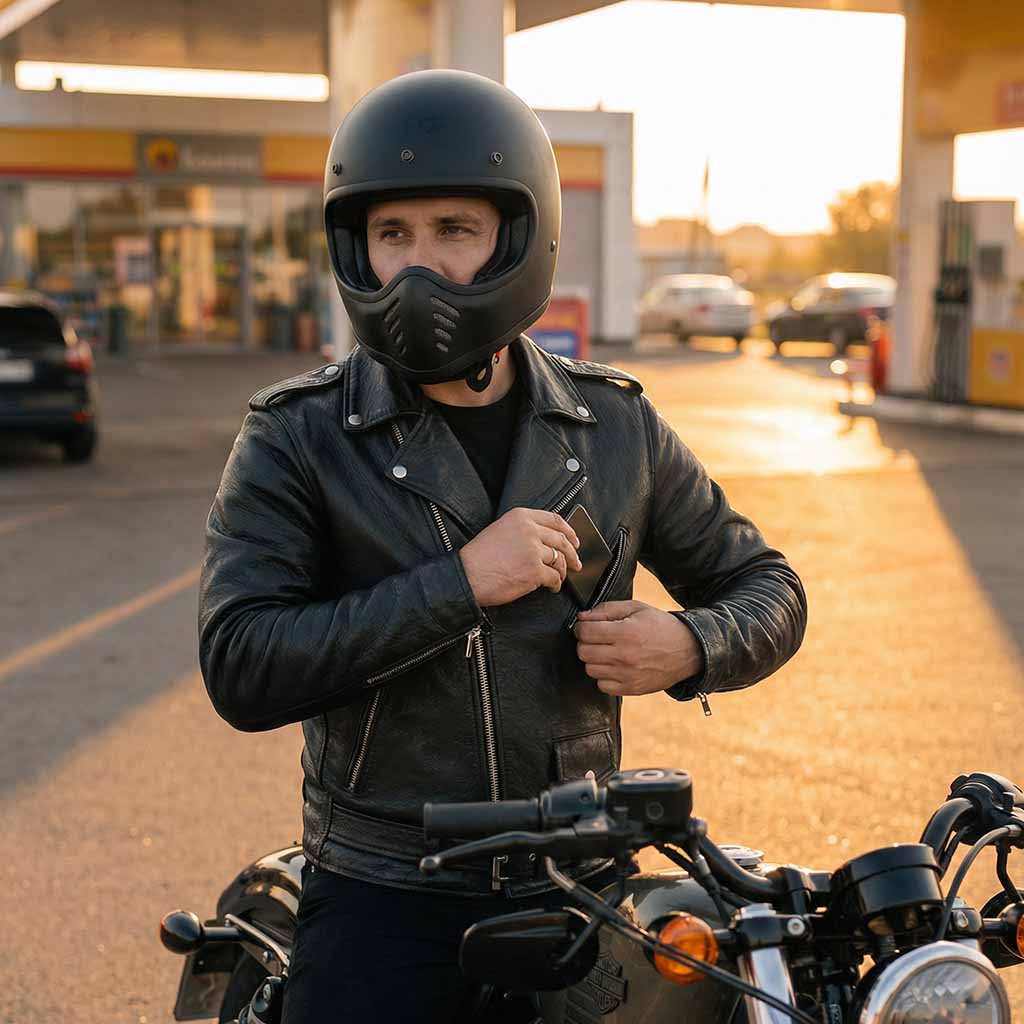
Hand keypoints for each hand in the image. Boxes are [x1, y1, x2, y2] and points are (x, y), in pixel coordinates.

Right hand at [460, 508, 582, 607]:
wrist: (467, 575)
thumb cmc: (478, 557)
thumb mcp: (500, 530)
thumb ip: (522, 529)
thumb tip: (544, 540)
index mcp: (520, 517)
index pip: (554, 519)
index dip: (569, 530)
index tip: (574, 539)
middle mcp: (529, 530)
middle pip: (561, 540)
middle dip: (572, 553)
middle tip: (576, 562)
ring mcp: (533, 550)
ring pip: (560, 560)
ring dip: (563, 571)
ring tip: (560, 577)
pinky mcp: (535, 571)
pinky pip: (554, 577)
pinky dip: (556, 584)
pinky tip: (552, 587)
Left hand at [574, 599, 703, 695]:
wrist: (687, 651)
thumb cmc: (660, 626)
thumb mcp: (636, 608)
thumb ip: (606, 610)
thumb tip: (581, 618)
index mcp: (625, 633)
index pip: (585, 632)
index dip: (582, 627)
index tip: (587, 626)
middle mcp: (625, 656)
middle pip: (583, 652)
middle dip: (586, 642)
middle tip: (597, 638)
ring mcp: (628, 676)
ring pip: (590, 669)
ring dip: (594, 660)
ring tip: (608, 651)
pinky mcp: (631, 689)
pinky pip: (602, 685)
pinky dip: (604, 676)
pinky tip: (615, 666)